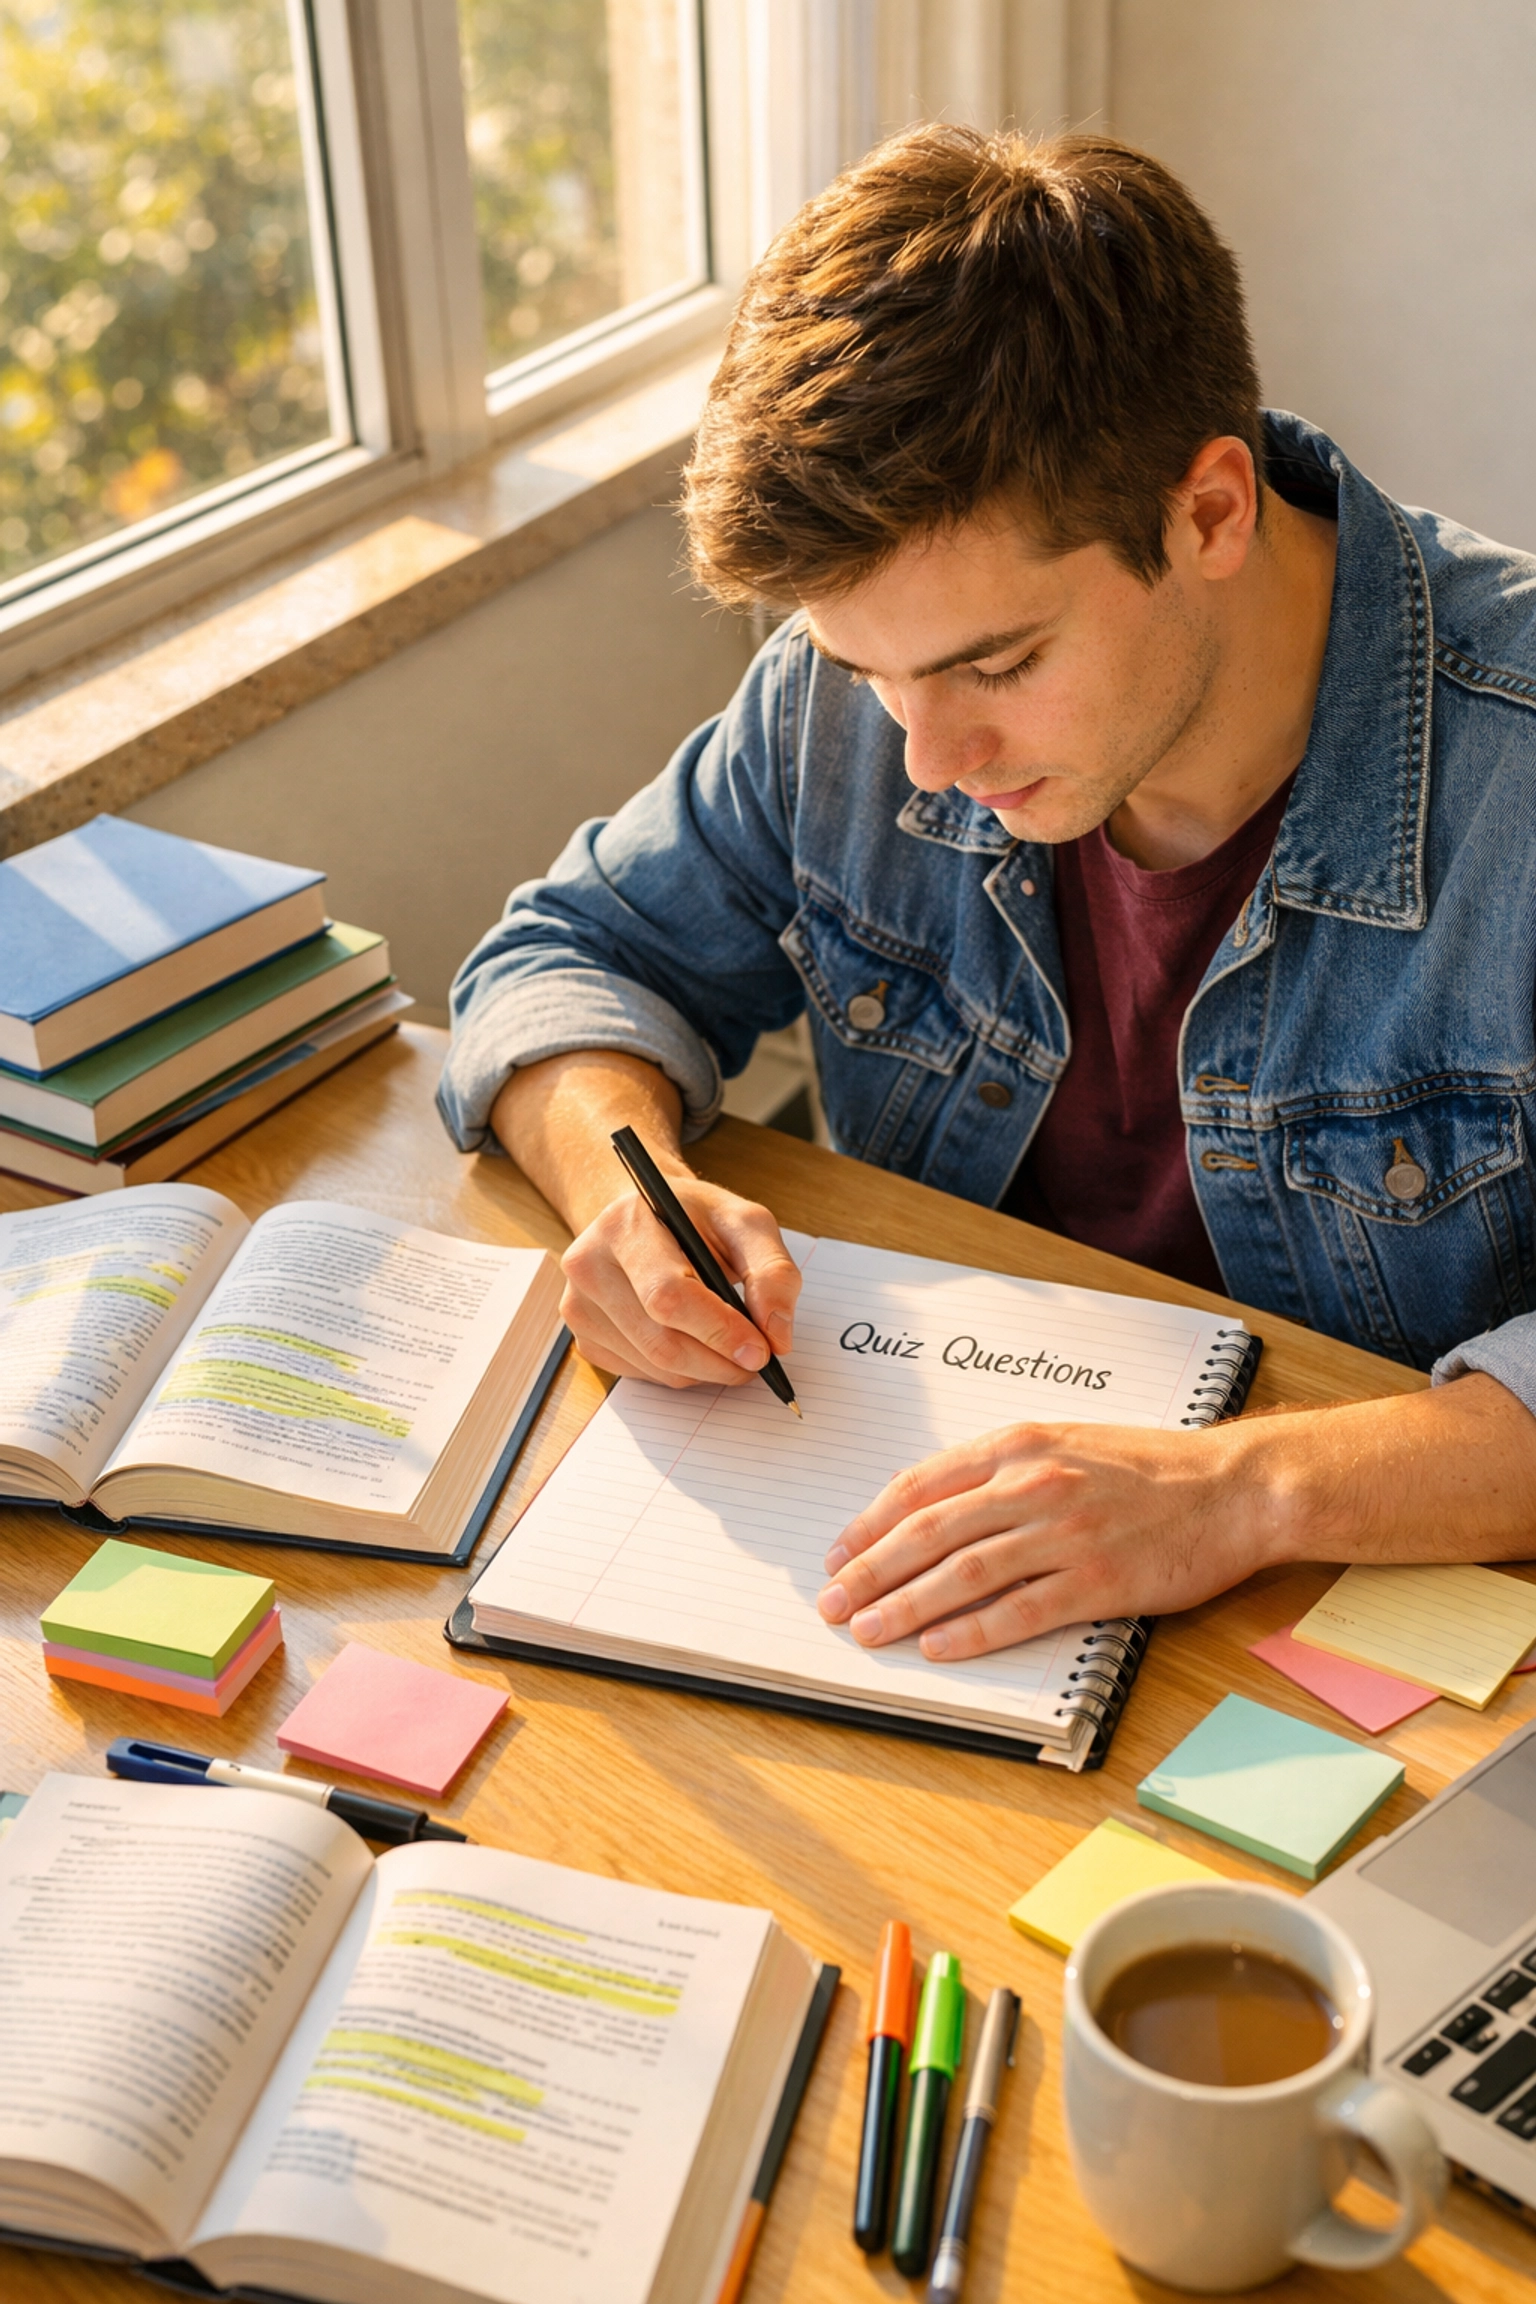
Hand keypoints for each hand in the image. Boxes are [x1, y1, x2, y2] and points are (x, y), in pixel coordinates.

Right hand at [561, 1176, 800, 1387]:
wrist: (642, 1218)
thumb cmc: (695, 1219)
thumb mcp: (744, 1222)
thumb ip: (772, 1271)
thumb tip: (777, 1336)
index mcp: (625, 1226)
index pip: (667, 1296)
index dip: (719, 1331)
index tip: (761, 1350)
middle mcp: (589, 1265)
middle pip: (661, 1342)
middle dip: (719, 1361)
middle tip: (756, 1360)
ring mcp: (579, 1305)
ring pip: (655, 1366)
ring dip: (705, 1370)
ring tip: (731, 1348)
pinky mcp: (584, 1337)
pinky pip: (642, 1374)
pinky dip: (680, 1371)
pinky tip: (695, 1343)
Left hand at [816, 1418, 1274, 1657]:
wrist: (1234, 1487)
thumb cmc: (1150, 1468)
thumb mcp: (1066, 1442)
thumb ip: (1002, 1468)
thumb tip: (934, 1506)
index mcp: (1020, 1446)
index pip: (921, 1487)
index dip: (868, 1523)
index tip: (838, 1553)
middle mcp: (1033, 1485)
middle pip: (927, 1532)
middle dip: (868, 1570)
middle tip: (832, 1602)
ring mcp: (1065, 1534)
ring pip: (962, 1574)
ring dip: (905, 1606)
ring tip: (868, 1630)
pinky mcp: (1098, 1581)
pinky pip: (1018, 1611)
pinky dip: (970, 1632)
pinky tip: (936, 1647)